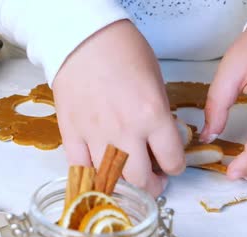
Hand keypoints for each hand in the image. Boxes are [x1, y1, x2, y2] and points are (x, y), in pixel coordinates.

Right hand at [52, 20, 184, 195]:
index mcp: (152, 116)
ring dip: (124, 186)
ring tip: (128, 180)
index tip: (172, 165)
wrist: (82, 39)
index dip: (176, 166)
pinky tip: (100, 173)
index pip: (172, 159)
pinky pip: (81, 169)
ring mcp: (95, 136)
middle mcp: (125, 132)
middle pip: (142, 180)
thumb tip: (160, 141)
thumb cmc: (122, 51)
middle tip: (154, 182)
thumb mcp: (156, 81)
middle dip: (152, 187)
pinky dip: (92, 176)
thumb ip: (160, 116)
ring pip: (111, 180)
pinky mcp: (71, 134)